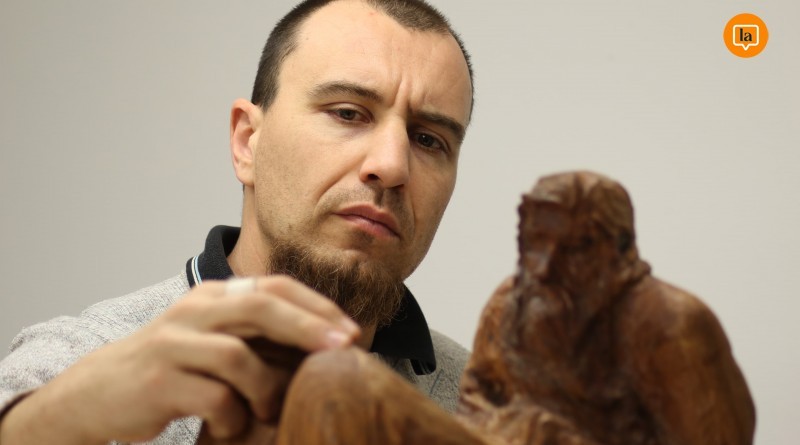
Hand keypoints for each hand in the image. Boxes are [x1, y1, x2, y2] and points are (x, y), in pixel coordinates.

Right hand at [0, 275, 359, 443]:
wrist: (98, 391)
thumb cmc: (172, 366)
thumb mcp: (213, 337)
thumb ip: (256, 333)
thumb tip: (324, 343)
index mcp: (215, 296)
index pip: (275, 286)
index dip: (317, 306)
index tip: (351, 332)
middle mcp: (195, 311)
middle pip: (262, 306)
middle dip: (310, 327)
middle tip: (344, 349)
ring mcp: (174, 343)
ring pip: (240, 357)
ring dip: (268, 389)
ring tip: (273, 411)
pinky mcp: (158, 381)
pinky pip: (214, 398)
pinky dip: (234, 416)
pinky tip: (233, 425)